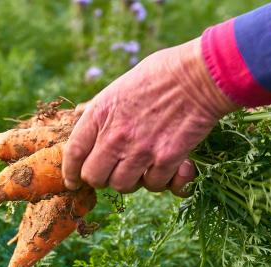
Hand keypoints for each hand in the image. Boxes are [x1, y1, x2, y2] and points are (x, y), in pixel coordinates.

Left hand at [63, 37, 238, 195]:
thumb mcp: (119, 86)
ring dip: (130, 180)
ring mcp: (140, 149)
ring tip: (140, 168)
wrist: (200, 75)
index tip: (73, 181)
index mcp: (99, 113)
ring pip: (121, 186)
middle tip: (113, 172)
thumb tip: (80, 113)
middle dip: (102, 178)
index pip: (73, 153)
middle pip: (94, 177)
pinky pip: (153, 185)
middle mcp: (115, 135)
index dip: (70, 172)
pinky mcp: (166, 159)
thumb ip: (100, 107)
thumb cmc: (161, 75)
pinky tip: (165, 167)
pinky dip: (159, 180)